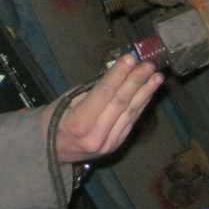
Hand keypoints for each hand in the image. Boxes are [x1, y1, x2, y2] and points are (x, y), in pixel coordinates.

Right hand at [44, 53, 163, 163]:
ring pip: (130, 113)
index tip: (130, 58)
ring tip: (156, 76)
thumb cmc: (55, 119)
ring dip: (145, 93)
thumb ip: (93, 90)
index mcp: (79, 122)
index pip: (104, 93)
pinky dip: (141, 105)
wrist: (52, 149)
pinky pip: (131, 121)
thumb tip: (117, 72)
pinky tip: (149, 92)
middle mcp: (96, 135)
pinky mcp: (116, 145)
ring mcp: (108, 143)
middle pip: (120, 103)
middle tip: (148, 64)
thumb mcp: (67, 100)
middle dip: (136, 81)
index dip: (118, 74)